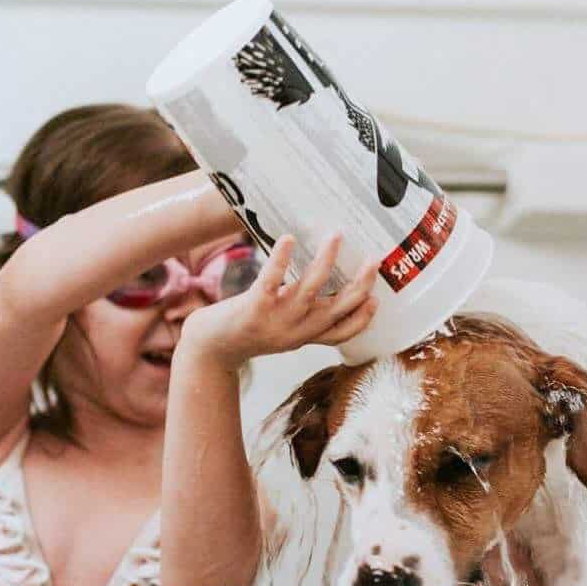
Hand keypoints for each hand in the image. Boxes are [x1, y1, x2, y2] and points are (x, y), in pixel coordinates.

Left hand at [180, 234, 378, 371]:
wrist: (208, 349)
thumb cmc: (244, 332)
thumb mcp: (279, 330)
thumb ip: (300, 316)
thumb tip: (318, 285)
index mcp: (303, 337)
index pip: (342, 333)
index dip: (363, 318)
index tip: (378, 298)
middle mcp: (295, 331)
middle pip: (336, 309)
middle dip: (359, 285)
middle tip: (374, 261)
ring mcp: (276, 320)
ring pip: (310, 290)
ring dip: (326, 261)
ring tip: (336, 236)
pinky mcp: (254, 307)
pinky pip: (272, 280)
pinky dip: (282, 259)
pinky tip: (289, 240)